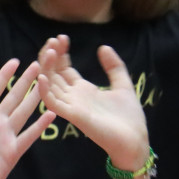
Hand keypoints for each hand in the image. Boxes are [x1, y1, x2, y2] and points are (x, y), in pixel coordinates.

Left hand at [0, 59, 55, 178]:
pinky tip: (50, 113)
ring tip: (46, 82)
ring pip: (23, 112)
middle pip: (12, 98)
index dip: (3, 76)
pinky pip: (29, 136)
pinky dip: (39, 125)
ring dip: (34, 97)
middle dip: (24, 81)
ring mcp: (5, 137)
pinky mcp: (12, 152)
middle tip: (38, 64)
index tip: (14, 61)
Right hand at [39, 41, 149, 169]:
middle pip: (54, 73)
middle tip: (53, 39)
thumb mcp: (123, 86)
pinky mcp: (73, 116)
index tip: (61, 38)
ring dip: (46, 67)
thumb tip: (103, 47)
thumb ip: (114, 67)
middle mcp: (73, 96)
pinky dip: (45, 90)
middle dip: (51, 56)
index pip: (63, 68)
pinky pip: (53, 102)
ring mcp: (71, 105)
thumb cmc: (129, 118)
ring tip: (48, 50)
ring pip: (50, 84)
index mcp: (83, 90)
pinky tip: (43, 75)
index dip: (60, 53)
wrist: (136, 141)